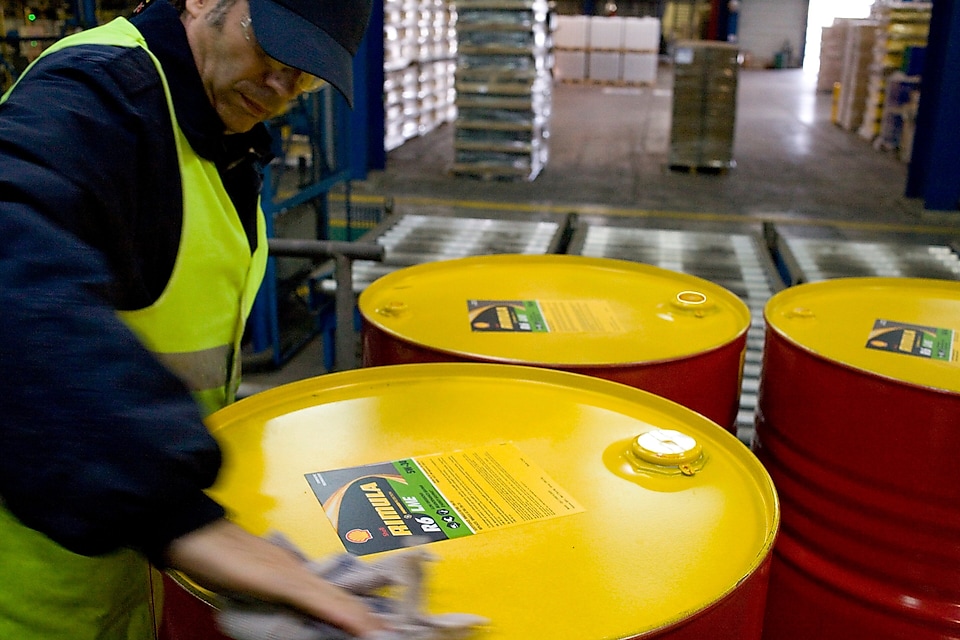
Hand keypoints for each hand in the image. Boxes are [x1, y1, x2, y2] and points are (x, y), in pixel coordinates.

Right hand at [164, 519, 386, 636]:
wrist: (194, 532)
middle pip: (343, 598)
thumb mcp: (252, 581)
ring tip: (384, 633)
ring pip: (335, 599)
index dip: (360, 612)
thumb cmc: (219, 557)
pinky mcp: (278, 579)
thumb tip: (292, 614)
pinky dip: (336, 611)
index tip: (381, 626)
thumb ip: (275, 593)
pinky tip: (355, 623)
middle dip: (368, 618)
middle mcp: (300, 572)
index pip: (336, 596)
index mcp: (297, 574)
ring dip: (361, 619)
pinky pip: (313, 597)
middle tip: (394, 632)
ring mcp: (291, 574)